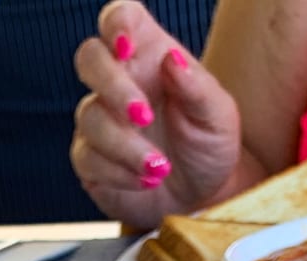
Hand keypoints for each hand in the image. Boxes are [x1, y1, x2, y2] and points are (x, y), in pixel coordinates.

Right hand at [70, 1, 244, 228]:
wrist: (201, 195)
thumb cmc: (209, 145)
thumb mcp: (218, 115)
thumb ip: (197, 86)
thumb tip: (172, 59)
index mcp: (150, 55)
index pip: (121, 18)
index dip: (116, 23)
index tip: (126, 45)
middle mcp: (119, 81)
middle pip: (89, 58)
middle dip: (112, 85)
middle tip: (143, 116)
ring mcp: (99, 119)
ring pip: (90, 117)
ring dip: (125, 145)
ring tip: (161, 168)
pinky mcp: (89, 157)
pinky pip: (88, 158)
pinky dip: (120, 172)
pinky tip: (147, 180)